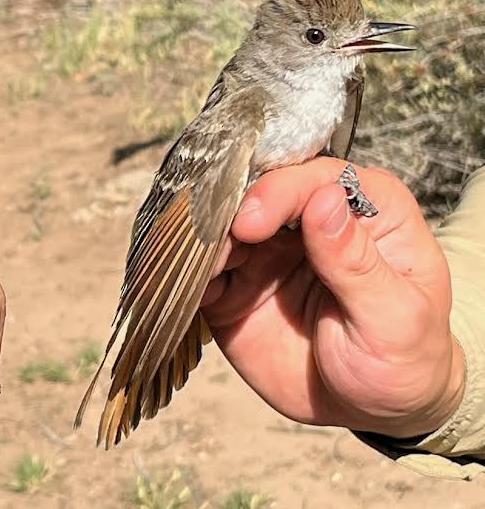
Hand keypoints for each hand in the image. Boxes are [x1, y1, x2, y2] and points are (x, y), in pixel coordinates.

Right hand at [202, 157, 463, 438]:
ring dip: (203, 241)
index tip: (253, 221)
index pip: (317, 179)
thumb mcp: (395, 316)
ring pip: (224, 228)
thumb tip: (324, 198)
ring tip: (197, 267)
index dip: (280, 192)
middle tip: (212, 240)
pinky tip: (185, 285)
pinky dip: (188, 274)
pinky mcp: (235, 287)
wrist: (373, 411)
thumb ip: (356, 261)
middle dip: (229, 210)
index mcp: (366, 211)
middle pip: (260, 194)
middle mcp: (309, 221)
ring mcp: (267, 252)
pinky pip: (203, 272)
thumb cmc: (404, 358)